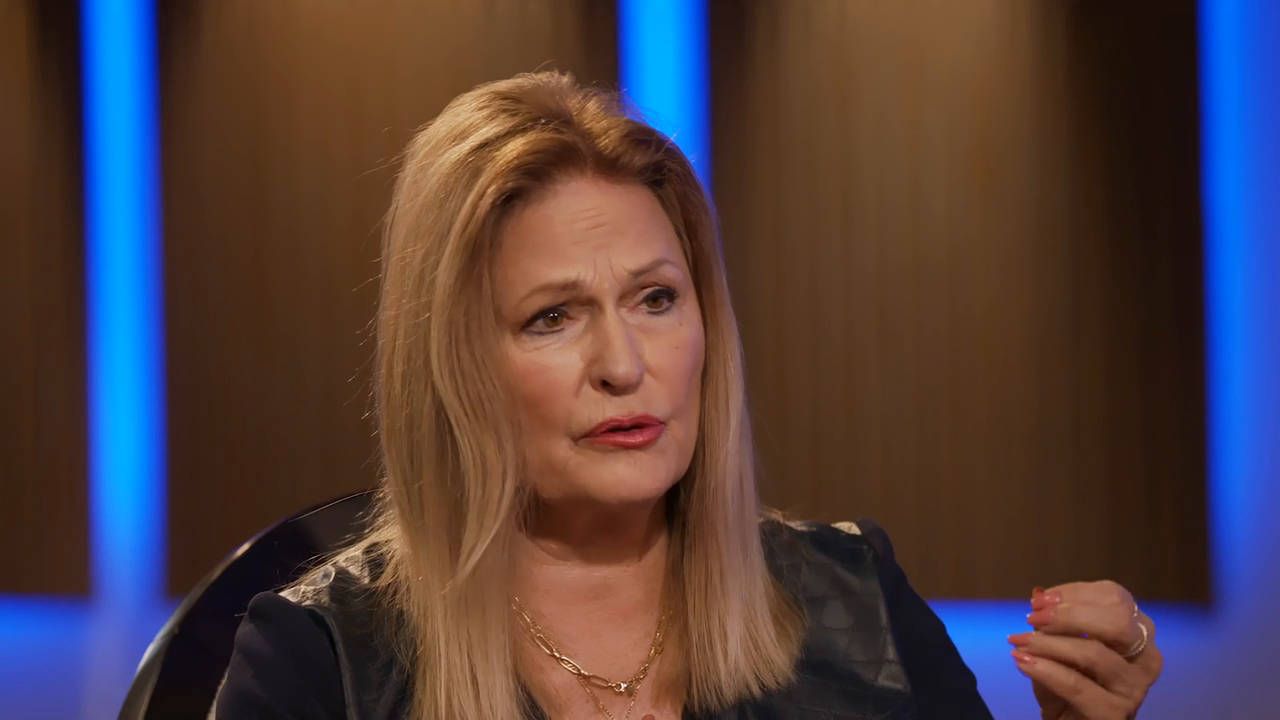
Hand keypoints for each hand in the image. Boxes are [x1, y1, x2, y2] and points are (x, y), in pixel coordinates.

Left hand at [1007, 582, 1161, 719]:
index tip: (1039, 601)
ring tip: (1020, 643)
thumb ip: (1054, 620)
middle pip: (1117, 621)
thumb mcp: (1060, 643)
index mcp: (1137, 630)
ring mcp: (1134, 687)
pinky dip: (1045, 670)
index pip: (1115, 597)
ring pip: (1094, 653)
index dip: (1074, 593)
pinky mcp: (1115, 712)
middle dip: (1069, 615)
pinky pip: (1076, 685)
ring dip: (1049, 644)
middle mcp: (1146, 656)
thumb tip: (1039, 595)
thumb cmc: (1070, 679)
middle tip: (1033, 618)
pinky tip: (1023, 661)